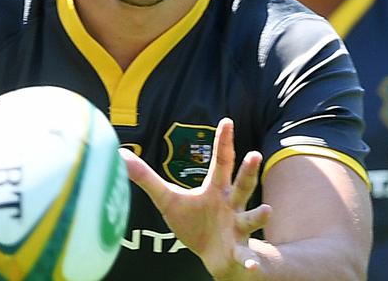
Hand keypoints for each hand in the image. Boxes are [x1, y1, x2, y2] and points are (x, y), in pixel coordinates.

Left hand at [120, 118, 270, 279]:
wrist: (214, 257)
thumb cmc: (193, 222)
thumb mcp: (167, 198)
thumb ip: (146, 177)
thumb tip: (120, 155)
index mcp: (216, 189)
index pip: (221, 161)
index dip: (224, 142)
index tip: (227, 121)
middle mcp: (231, 205)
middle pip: (241, 185)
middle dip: (248, 171)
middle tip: (254, 154)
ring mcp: (238, 228)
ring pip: (251, 218)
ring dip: (259, 215)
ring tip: (267, 211)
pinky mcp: (238, 252)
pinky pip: (247, 258)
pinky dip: (251, 263)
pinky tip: (253, 267)